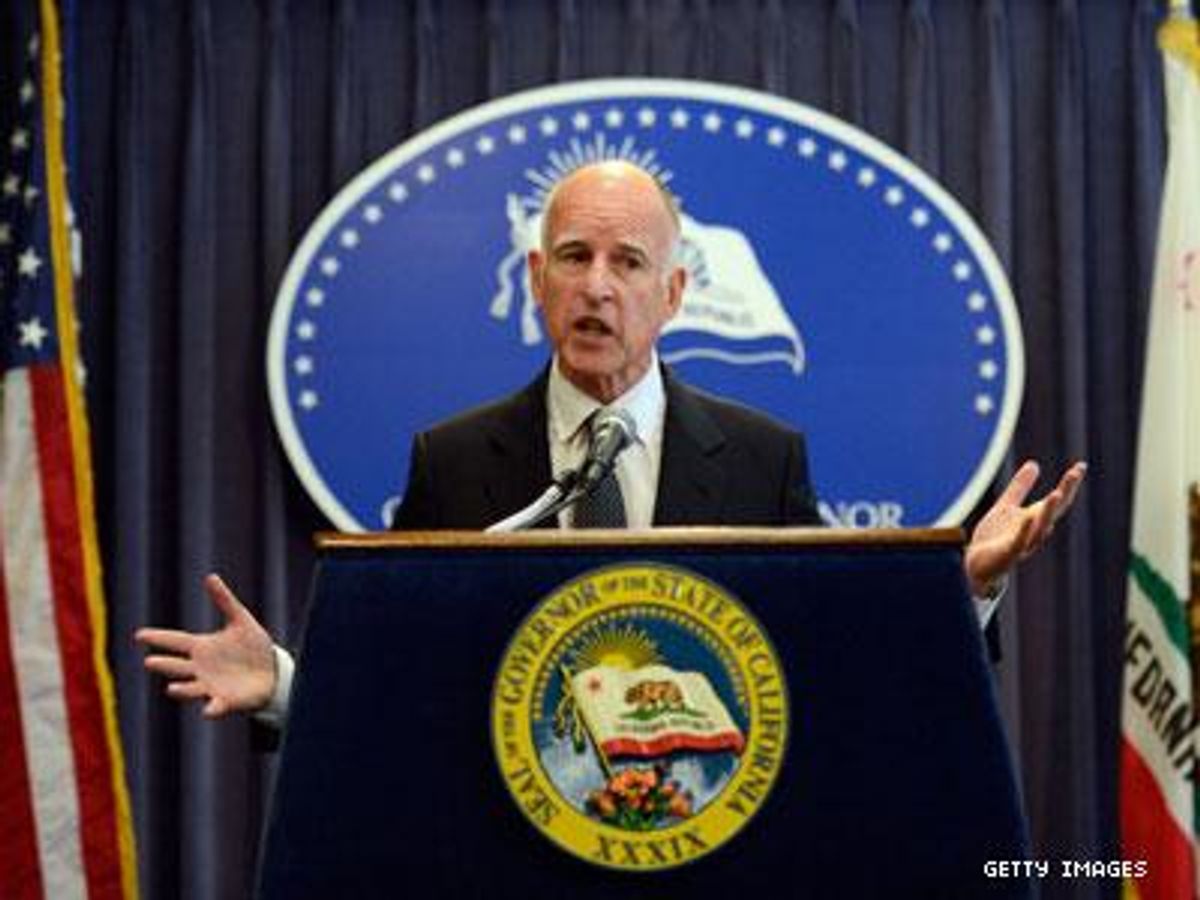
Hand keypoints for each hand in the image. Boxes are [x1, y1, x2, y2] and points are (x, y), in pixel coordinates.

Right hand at [135, 573, 276, 717]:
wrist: (273, 671)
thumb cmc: (253, 646)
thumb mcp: (240, 620)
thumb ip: (224, 600)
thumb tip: (210, 577)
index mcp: (202, 647)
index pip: (175, 641)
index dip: (158, 638)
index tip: (139, 635)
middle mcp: (201, 668)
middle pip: (177, 666)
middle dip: (164, 664)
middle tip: (149, 662)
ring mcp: (211, 686)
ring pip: (191, 688)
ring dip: (182, 690)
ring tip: (171, 689)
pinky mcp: (226, 701)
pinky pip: (216, 707)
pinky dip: (211, 708)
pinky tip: (207, 709)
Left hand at [964, 460, 1087, 596]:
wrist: (975, 567)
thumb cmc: (993, 538)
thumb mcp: (1005, 507)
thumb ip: (1019, 488)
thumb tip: (1034, 464)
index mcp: (1034, 519)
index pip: (1057, 501)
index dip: (1069, 484)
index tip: (1081, 465)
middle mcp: (1033, 532)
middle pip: (1053, 512)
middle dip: (1064, 493)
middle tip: (1073, 474)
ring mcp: (1023, 545)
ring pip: (1040, 528)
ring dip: (1048, 512)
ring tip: (1056, 493)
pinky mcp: (1007, 555)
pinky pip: (1018, 543)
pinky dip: (1024, 531)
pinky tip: (1028, 518)